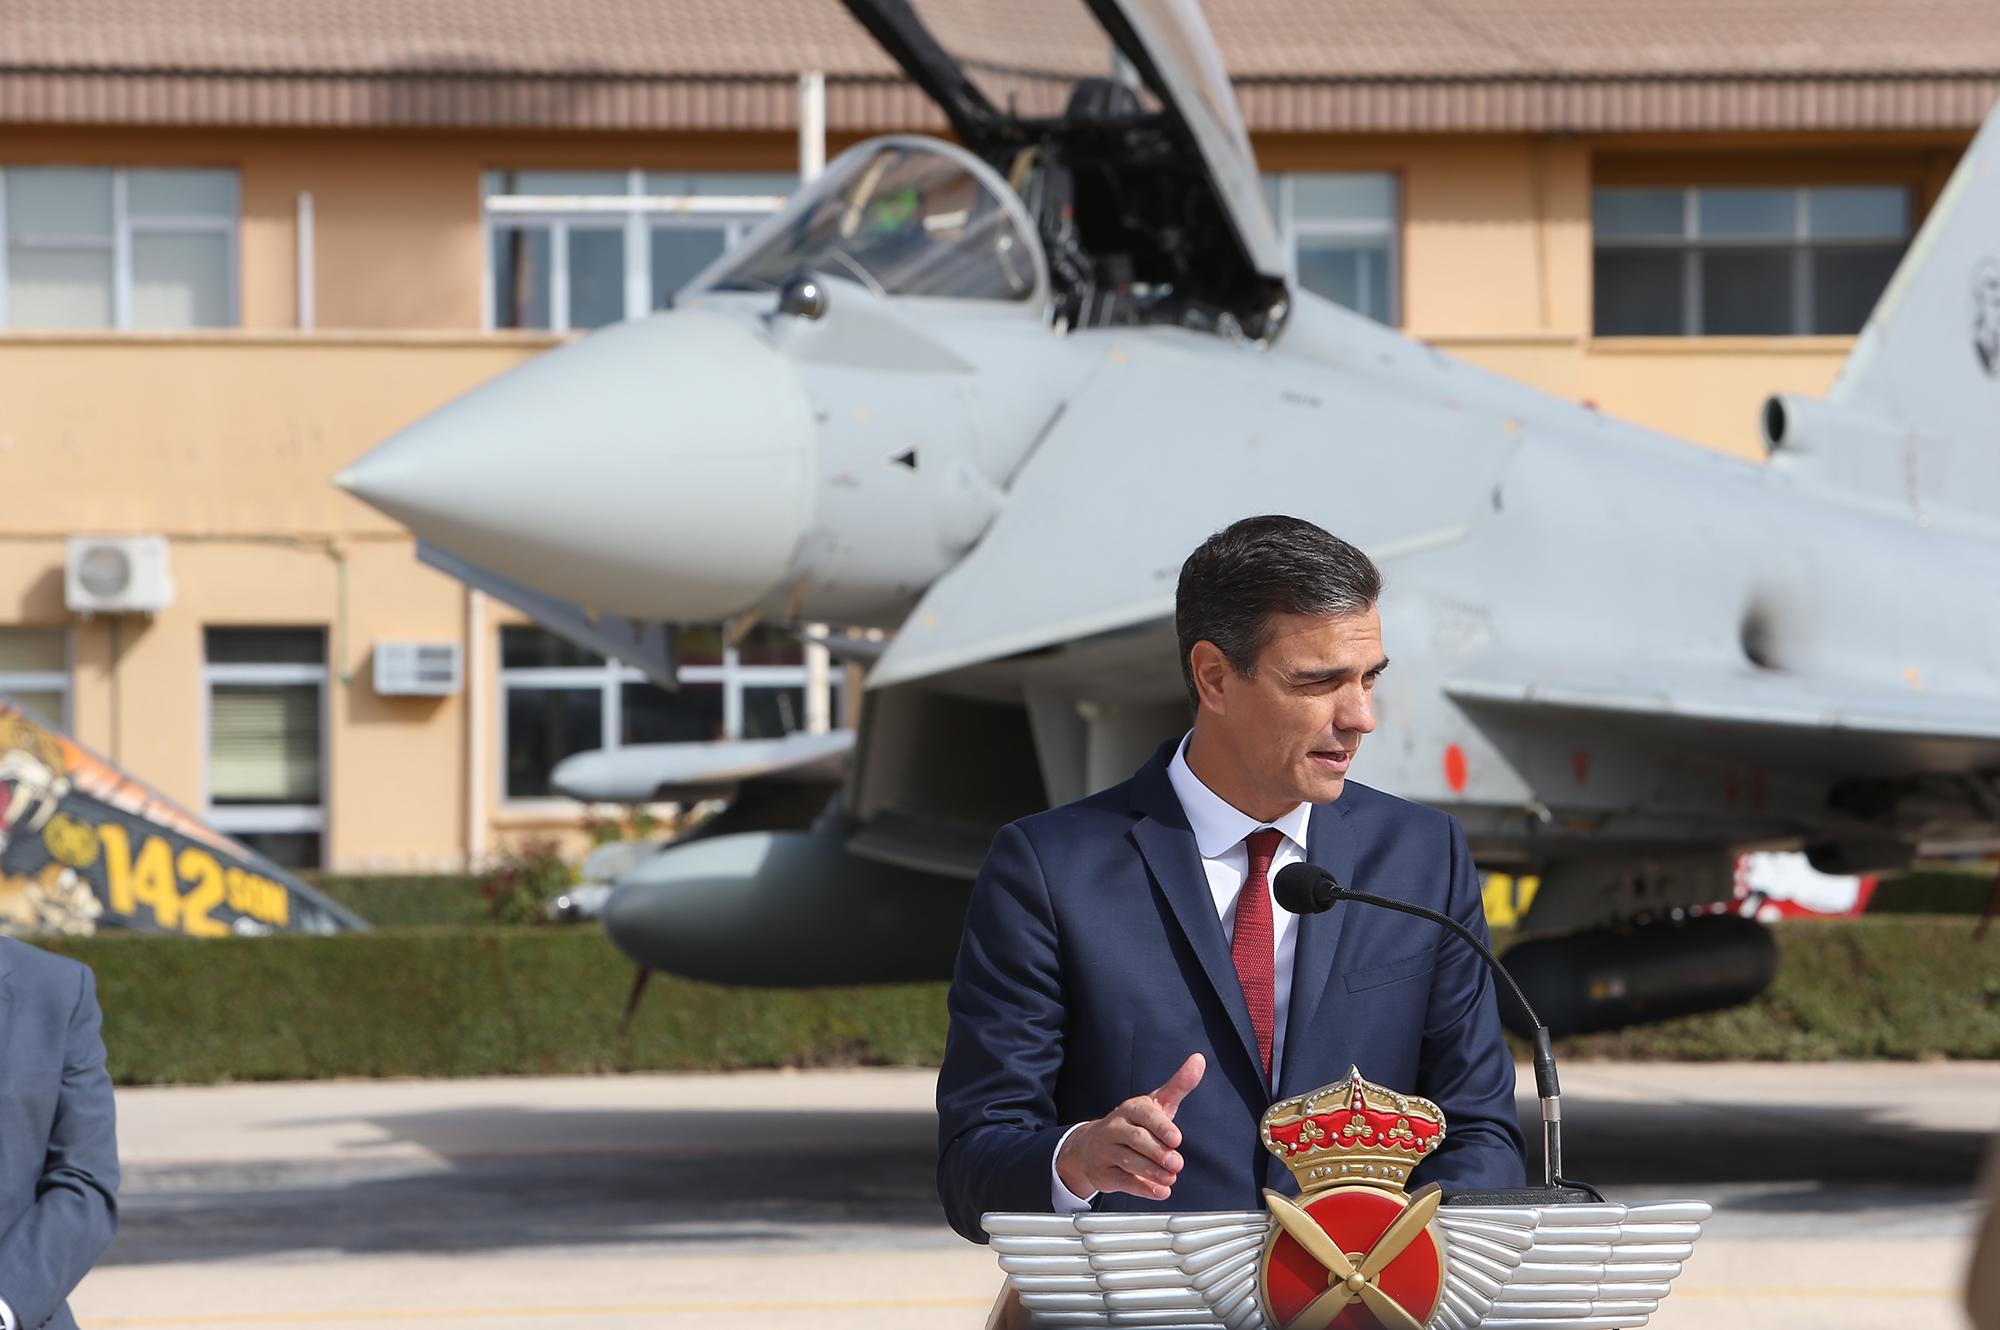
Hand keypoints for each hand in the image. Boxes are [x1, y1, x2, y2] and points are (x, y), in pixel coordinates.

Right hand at [1055, 1053, 1204, 1200]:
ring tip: (1170, 1178)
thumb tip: (1199, 1060)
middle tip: (1177, 1163)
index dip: (1161, 1127)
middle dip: (1158, 1152)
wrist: (1091, 1146)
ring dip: (1151, 1171)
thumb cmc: (1133, 1123)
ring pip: (1128, 1160)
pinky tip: (1159, 1191)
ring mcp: (1107, 1151)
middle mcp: (1116, 1128)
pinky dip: (1142, 1188)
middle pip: (1136, 1139)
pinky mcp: (1103, 1173)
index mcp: (1131, 1109)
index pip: (1145, 1115)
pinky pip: (1122, 1181)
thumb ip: (1179, 1085)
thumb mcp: (1155, 1104)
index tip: (1177, 1139)